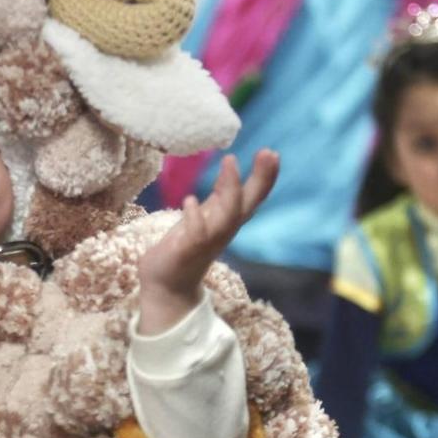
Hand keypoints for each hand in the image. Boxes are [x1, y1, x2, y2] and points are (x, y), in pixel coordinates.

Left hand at [137, 149, 278, 334]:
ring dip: (230, 190)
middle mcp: (224, 231)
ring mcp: (207, 242)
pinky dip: (196, 218)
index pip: (253, 197)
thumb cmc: (186, 246)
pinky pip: (196, 235)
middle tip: (269, 153)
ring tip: (230, 161)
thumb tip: (232, 165)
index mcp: (228, 220)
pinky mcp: (187, 252)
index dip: (265, 177)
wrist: (166, 285)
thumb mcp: (207, 213)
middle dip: (261, 180)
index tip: (272, 152)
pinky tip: (191, 199)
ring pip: (227, 217)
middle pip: (248, 204)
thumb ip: (221, 194)